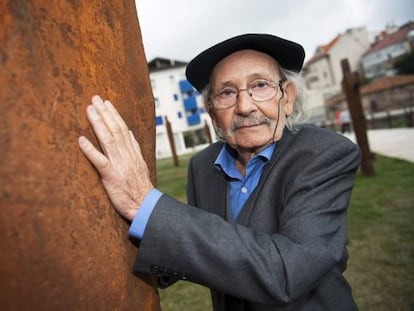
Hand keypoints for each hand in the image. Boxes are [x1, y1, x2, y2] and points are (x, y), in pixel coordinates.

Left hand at [78, 95, 152, 220]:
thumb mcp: (141, 164)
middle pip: (115, 130)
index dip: (114, 115)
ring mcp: (119, 165)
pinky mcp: (111, 177)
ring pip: (108, 140)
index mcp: (133, 153)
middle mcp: (126, 156)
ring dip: (98, 123)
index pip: (123, 129)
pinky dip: (90, 149)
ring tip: (89, 110)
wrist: (144, 205)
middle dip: (105, 113)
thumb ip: (134, 149)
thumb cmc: (141, 187)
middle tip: (95, 99)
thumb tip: (129, 133)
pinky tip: (81, 139)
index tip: (107, 103)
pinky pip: (100, 161)